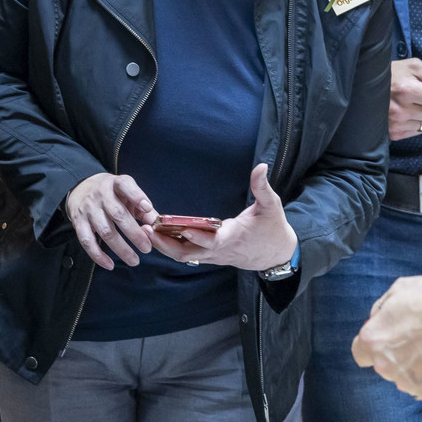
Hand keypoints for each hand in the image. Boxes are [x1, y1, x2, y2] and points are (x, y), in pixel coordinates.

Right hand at [66, 173, 158, 269]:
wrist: (82, 188)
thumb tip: (159, 228)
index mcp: (116, 184)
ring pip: (105, 230)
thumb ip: (144, 210)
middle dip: (134, 233)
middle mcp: (101, 195)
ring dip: (121, 248)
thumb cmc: (112, 194)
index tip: (147, 208)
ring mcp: (89, 208)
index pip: (125, 185)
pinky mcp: (79, 222)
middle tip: (147, 248)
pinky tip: (110, 264)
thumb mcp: (128, 194)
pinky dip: (98, 255)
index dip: (136, 196)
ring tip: (134, 260)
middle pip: (118, 214)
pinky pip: (87, 240)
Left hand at [149, 163, 296, 271]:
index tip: (184, 228)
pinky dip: (170, 246)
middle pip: (189, 253)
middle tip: (147, 229)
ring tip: (145, 230)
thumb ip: (262, 187)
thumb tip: (261, 166)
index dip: (199, 237)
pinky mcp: (209, 255)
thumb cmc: (273, 229)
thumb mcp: (271, 206)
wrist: (276, 254)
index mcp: (234, 237)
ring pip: (184, 256)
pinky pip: (186, 254)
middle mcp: (220, 249)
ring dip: (164, 245)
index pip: (214, 241)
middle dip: (167, 244)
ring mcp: (213, 255)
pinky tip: (155, 234)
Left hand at [352, 276, 421, 402]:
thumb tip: (378, 318)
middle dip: (396, 354)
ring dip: (415, 367)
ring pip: (407, 378)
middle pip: (385, 365)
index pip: (360, 352)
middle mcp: (387, 368)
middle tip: (418, 338)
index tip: (386, 337)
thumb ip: (382, 308)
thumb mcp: (400, 289)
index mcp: (374, 341)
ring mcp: (411, 384)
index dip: (373, 344)